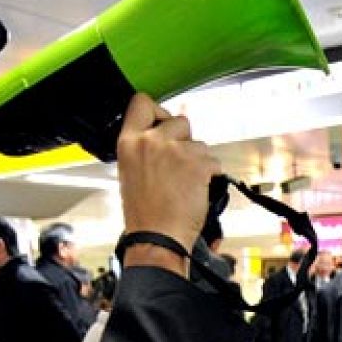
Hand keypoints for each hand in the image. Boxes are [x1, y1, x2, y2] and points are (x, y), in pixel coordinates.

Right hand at [116, 93, 217, 270]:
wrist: (157, 238)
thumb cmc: (144, 215)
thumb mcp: (131, 173)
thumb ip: (144, 148)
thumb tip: (164, 135)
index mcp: (129, 143)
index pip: (142, 102)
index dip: (157, 111)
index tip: (162, 123)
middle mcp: (152, 141)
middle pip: (179, 120)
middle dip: (184, 139)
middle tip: (178, 164)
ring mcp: (176, 150)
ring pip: (199, 143)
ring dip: (198, 160)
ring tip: (185, 184)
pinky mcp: (198, 163)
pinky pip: (213, 160)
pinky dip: (210, 174)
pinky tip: (196, 190)